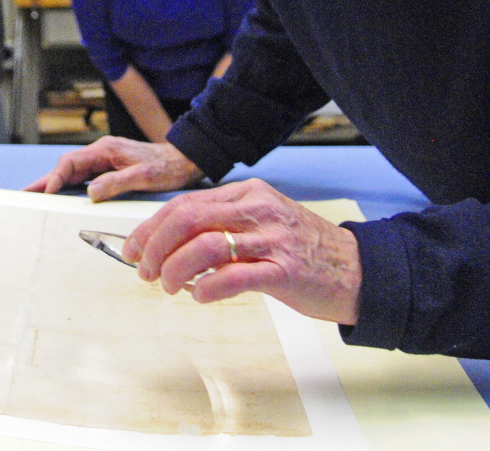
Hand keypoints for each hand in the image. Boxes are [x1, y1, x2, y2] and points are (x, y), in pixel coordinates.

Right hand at [23, 135, 203, 200]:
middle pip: (66, 166)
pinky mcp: (109, 168)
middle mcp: (102, 152)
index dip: (55, 178)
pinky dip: (67, 185)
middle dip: (44, 180)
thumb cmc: (167, 167)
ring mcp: (105, 159)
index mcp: (106, 149)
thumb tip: (91, 192)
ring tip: (34, 197)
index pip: (71, 162)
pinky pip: (83, 177)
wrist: (184, 160)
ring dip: (53, 183)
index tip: (46, 193)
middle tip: (24, 194)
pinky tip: (59, 195)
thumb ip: (117, 182)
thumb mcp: (144, 176)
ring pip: (72, 171)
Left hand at [123, 178, 361, 324]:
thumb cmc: (302, 249)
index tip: (133, 247)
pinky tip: (200, 295)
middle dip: (154, 246)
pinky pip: (234, 276)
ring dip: (174, 269)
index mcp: (248, 193)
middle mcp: (258, 208)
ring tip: (168, 286)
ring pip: (205, 245)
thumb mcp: (261, 222)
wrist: (357, 268)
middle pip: (188, 218)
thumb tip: (171, 245)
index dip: (151, 227)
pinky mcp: (284, 270)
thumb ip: (222, 226)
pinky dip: (207, 288)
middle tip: (143, 270)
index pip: (185, 203)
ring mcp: (272, 238)